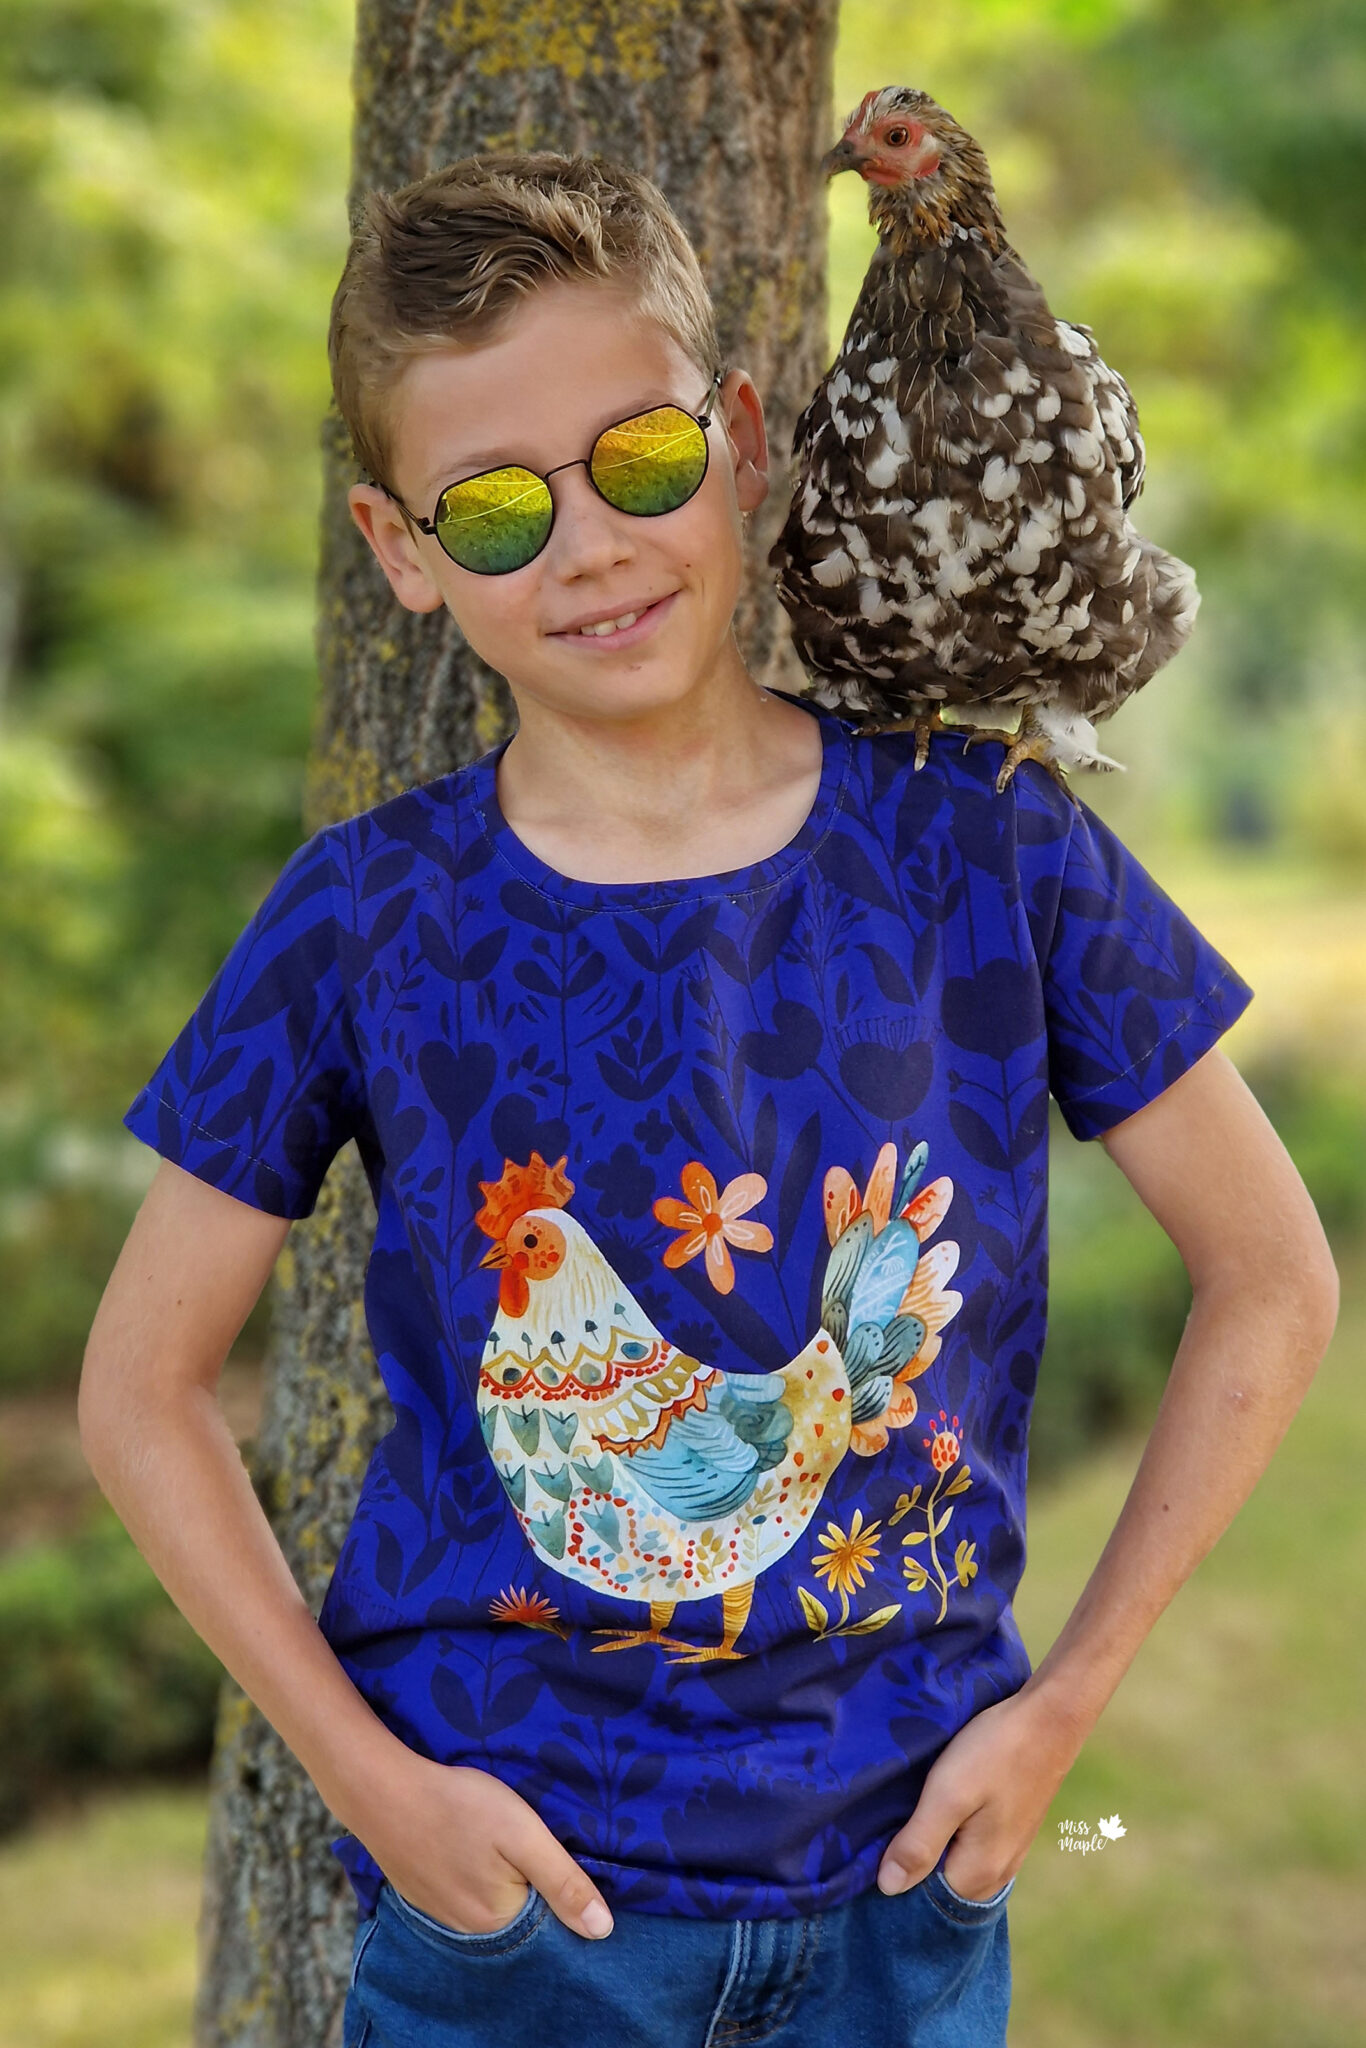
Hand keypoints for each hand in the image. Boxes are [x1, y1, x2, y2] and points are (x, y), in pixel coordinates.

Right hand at [345, 1750, 614, 1939]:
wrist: (382, 1790)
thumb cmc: (458, 1806)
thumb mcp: (523, 1834)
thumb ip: (563, 1882)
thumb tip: (603, 1931)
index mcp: (498, 1921)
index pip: (549, 1922)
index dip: (562, 1889)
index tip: (557, 1852)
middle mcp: (469, 1931)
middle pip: (520, 1914)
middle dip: (532, 1883)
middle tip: (526, 1838)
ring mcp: (441, 1915)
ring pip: (491, 1904)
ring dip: (503, 1880)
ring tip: (500, 1841)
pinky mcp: (424, 1895)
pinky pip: (464, 1896)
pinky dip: (475, 1876)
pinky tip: (473, 1848)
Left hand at [877, 1679, 1089, 1900]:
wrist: (1051, 1717)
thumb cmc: (996, 1752)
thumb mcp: (948, 1794)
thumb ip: (918, 1844)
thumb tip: (887, 1888)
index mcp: (977, 1876)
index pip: (920, 1898)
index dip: (892, 1876)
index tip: (867, 1849)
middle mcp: (996, 1875)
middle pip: (938, 1884)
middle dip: (909, 1861)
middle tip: (878, 1828)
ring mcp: (1006, 1852)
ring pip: (952, 1862)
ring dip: (927, 1845)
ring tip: (899, 1815)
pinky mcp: (1009, 1830)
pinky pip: (967, 1846)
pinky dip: (947, 1833)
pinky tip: (931, 1807)